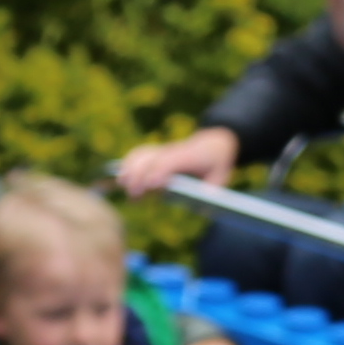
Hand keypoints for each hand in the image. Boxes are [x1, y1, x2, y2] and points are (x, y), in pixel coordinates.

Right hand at [111, 125, 241, 198]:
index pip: (171, 161)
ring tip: (122, 185)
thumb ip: (212, 189)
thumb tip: (203, 201)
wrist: (213, 143)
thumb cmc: (216, 163)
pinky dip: (128, 163)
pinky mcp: (156, 153)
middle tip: (134, 194)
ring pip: (142, 154)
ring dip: (129, 168)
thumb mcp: (222, 176)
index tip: (150, 185)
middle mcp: (173, 151)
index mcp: (190, 156)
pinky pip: (139, 154)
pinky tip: (122, 177)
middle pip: (151, 158)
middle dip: (139, 174)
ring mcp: (163, 150)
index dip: (159, 171)